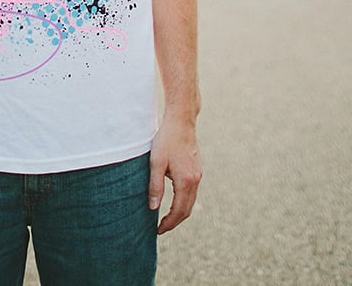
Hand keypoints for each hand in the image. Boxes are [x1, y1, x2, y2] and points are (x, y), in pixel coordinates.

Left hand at [148, 116, 201, 233]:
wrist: (181, 121)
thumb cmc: (166, 140)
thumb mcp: (156, 163)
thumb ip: (155, 186)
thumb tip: (153, 208)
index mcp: (186, 181)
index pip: (179, 211)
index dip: (169, 223)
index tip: (158, 230)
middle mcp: (195, 179)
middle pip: (187, 209)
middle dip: (175, 221)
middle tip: (161, 228)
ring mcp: (198, 174)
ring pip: (191, 200)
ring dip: (180, 211)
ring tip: (166, 217)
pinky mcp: (197, 168)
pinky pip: (192, 191)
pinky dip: (184, 200)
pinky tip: (173, 199)